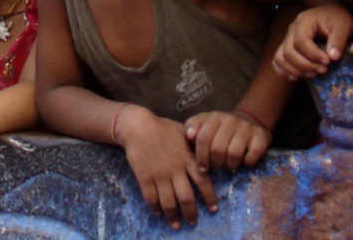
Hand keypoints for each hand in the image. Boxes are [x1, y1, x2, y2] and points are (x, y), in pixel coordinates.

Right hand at [116, 105, 218, 229]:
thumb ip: (196, 144)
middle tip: (193, 222)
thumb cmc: (163, 128)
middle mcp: (175, 170)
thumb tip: (209, 152)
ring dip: (173, 217)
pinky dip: (155, 208)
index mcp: (187, 159)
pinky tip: (158, 212)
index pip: (203, 182)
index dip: (209, 197)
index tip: (213, 209)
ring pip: (168, 202)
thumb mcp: (184, 132)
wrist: (138, 126)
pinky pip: (151, 198)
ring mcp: (159, 175)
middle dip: (191, 213)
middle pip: (186, 198)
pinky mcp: (144, 178)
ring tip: (177, 225)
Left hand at [185, 109, 270, 172]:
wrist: (249, 120)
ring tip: (228, 165)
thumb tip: (189, 135)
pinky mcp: (261, 137)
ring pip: (233, 154)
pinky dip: (246, 163)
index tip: (202, 168)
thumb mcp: (205, 122)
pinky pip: (251, 157)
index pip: (203, 139)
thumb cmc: (221, 127)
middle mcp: (231, 119)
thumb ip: (193, 126)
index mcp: (215, 116)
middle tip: (216, 167)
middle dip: (215, 163)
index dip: (201, 157)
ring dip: (229, 165)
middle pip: (218, 149)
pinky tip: (243, 161)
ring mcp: (247, 128)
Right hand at [273, 4, 352, 79]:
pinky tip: (299, 76)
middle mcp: (291, 29)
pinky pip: (278, 61)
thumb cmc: (336, 18)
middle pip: (288, 52)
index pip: (301, 41)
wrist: (329, 12)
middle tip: (323, 70)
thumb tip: (333, 57)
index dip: (313, 55)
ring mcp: (287, 38)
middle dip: (306, 65)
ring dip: (296, 70)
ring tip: (314, 74)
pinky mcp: (287, 47)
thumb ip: (338, 40)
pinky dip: (285, 71)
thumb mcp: (343, 25)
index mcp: (303, 21)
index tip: (328, 62)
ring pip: (280, 58)